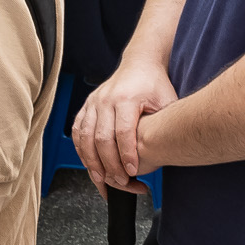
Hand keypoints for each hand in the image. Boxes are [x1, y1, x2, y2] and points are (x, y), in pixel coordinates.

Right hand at [74, 57, 176, 191]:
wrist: (139, 64)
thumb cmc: (155, 85)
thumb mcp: (167, 102)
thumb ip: (163, 125)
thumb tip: (164, 153)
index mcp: (125, 98)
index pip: (123, 131)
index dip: (126, 154)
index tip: (132, 172)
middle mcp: (105, 100)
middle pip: (101, 137)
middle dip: (109, 163)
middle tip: (120, 180)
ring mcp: (93, 102)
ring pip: (85, 136)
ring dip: (91, 160)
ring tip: (101, 178)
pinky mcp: (86, 106)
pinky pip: (78, 131)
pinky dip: (81, 149)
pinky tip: (89, 162)